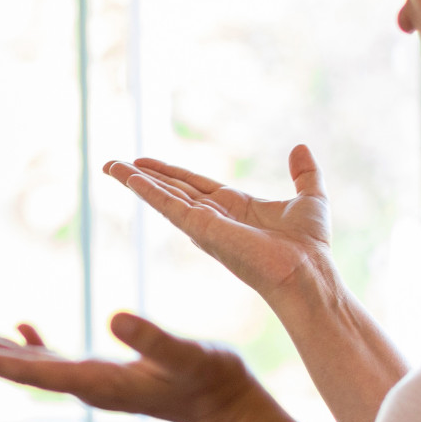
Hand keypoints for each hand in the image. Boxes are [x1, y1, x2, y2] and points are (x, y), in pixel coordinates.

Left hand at [0, 313, 280, 421]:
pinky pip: (56, 359)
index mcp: (98, 382)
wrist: (230, 407)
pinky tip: (22, 326)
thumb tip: (116, 315)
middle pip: (22, 370)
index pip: (35, 372)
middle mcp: (87, 386)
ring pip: (33, 364)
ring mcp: (94, 382)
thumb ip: (153, 338)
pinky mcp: (105, 375)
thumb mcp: (186, 353)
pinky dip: (33, 343)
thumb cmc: (212, 378)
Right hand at [105, 145, 335, 305]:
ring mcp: (205, 225)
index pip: (194, 186)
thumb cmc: (311, 247)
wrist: (308, 274)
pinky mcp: (202, 230)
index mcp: (235, 208)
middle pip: (171, 190)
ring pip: (163, 197)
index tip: (146, 162)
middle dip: (143, 177)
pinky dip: (148, 191)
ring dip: (135, 181)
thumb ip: (304, 174)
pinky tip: (129, 178)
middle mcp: (214, 218)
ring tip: (109, 166)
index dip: (170, 173)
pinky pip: (169, 206)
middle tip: (114, 165)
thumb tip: (299, 147)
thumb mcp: (311, 198)